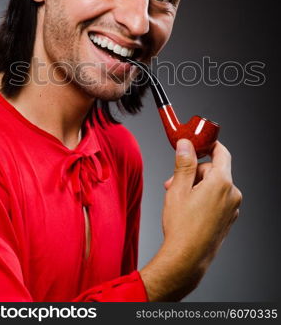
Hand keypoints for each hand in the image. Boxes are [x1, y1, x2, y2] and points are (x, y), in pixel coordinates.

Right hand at [139, 139, 241, 300]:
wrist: (186, 259)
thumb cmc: (181, 227)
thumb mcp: (178, 188)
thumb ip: (184, 163)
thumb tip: (186, 144)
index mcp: (221, 182)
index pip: (221, 152)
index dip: (208, 145)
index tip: (195, 144)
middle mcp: (232, 194)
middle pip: (213, 170)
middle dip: (192, 172)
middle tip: (172, 182)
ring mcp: (232, 208)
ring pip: (213, 185)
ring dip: (196, 186)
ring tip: (178, 198)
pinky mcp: (228, 218)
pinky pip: (217, 199)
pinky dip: (203, 198)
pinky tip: (188, 209)